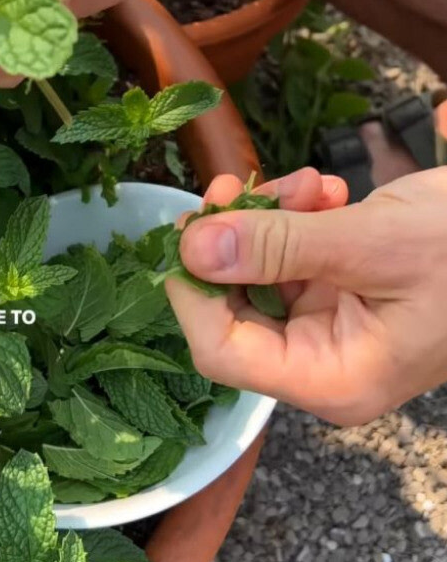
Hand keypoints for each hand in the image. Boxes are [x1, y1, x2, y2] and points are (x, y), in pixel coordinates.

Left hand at [167, 118, 446, 426]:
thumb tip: (193, 250)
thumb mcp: (373, 243)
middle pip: (233, 308)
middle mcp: (324, 363)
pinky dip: (298, 217)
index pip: (221, 352)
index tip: (188, 229)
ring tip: (315, 182)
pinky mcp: (343, 292)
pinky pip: (291, 256)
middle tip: (238, 183)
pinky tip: (330, 189)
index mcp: (332, 379)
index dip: (192, 293)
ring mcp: (333, 327)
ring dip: (270, 218)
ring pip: (258, 272)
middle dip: (234, 240)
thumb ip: (279, 247)